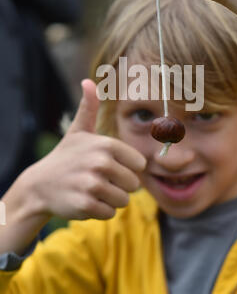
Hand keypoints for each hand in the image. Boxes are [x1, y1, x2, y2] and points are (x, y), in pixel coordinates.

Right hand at [26, 79, 146, 220]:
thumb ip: (89, 107)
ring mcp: (92, 184)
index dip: (127, 168)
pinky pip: (110, 213)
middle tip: (98, 180)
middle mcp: (100, 162)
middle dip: (119, 186)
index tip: (109, 166)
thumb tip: (88, 81)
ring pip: (123, 201)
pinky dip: (100, 211)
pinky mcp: (85, 205)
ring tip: (92, 190)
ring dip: (110, 199)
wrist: (39, 185)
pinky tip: (85, 201)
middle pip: (134, 184)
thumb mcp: (78, 130)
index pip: (140, 165)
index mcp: (106, 144)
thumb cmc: (66, 157)